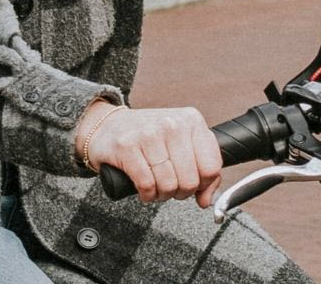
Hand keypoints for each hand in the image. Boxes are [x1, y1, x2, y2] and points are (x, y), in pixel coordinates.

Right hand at [79, 101, 222, 205]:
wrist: (108, 126)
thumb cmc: (148, 137)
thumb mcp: (182, 145)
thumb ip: (202, 170)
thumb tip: (206, 200)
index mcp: (191, 121)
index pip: (211, 167)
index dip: (202, 185)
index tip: (192, 184)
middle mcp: (172, 124)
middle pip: (190, 180)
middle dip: (180, 192)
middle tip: (170, 187)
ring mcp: (149, 134)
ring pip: (168, 185)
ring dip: (161, 195)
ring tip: (156, 186)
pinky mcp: (127, 146)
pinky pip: (146, 184)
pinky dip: (147, 194)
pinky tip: (144, 189)